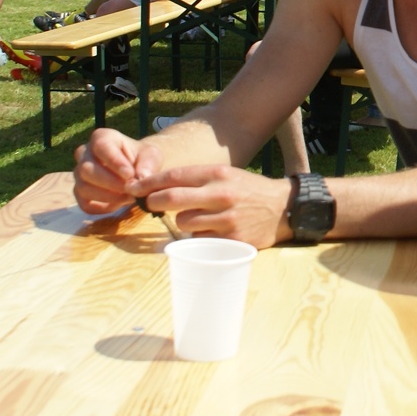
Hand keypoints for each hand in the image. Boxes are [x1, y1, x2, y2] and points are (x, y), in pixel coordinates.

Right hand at [73, 127, 160, 213]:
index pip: (101, 147)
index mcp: (102, 137)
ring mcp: (80, 173)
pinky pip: (84, 204)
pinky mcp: (80, 192)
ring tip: (129, 198)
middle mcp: (85, 153)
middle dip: (111, 183)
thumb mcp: (152, 155)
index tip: (130, 174)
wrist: (138, 168)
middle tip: (131, 190)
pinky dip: (102, 208)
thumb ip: (148, 164)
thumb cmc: (143, 158)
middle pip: (87, 169)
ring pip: (83, 187)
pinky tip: (119, 204)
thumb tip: (140, 177)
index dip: (114, 162)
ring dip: (108, 197)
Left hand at [128, 163, 291, 245]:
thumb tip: (160, 188)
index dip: (149, 183)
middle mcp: (220, 194)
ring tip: (199, 219)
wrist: (283, 208)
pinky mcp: (231, 239)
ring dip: (184, 222)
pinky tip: (214, 231)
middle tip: (149, 204)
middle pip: (172, 199)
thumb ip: (197, 180)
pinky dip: (201, 238)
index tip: (133, 188)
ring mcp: (226, 219)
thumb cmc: (248, 190)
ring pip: (184, 223)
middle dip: (154, 202)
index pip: (174, 177)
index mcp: (217, 174)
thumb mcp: (226, 175)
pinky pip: (201, 241)